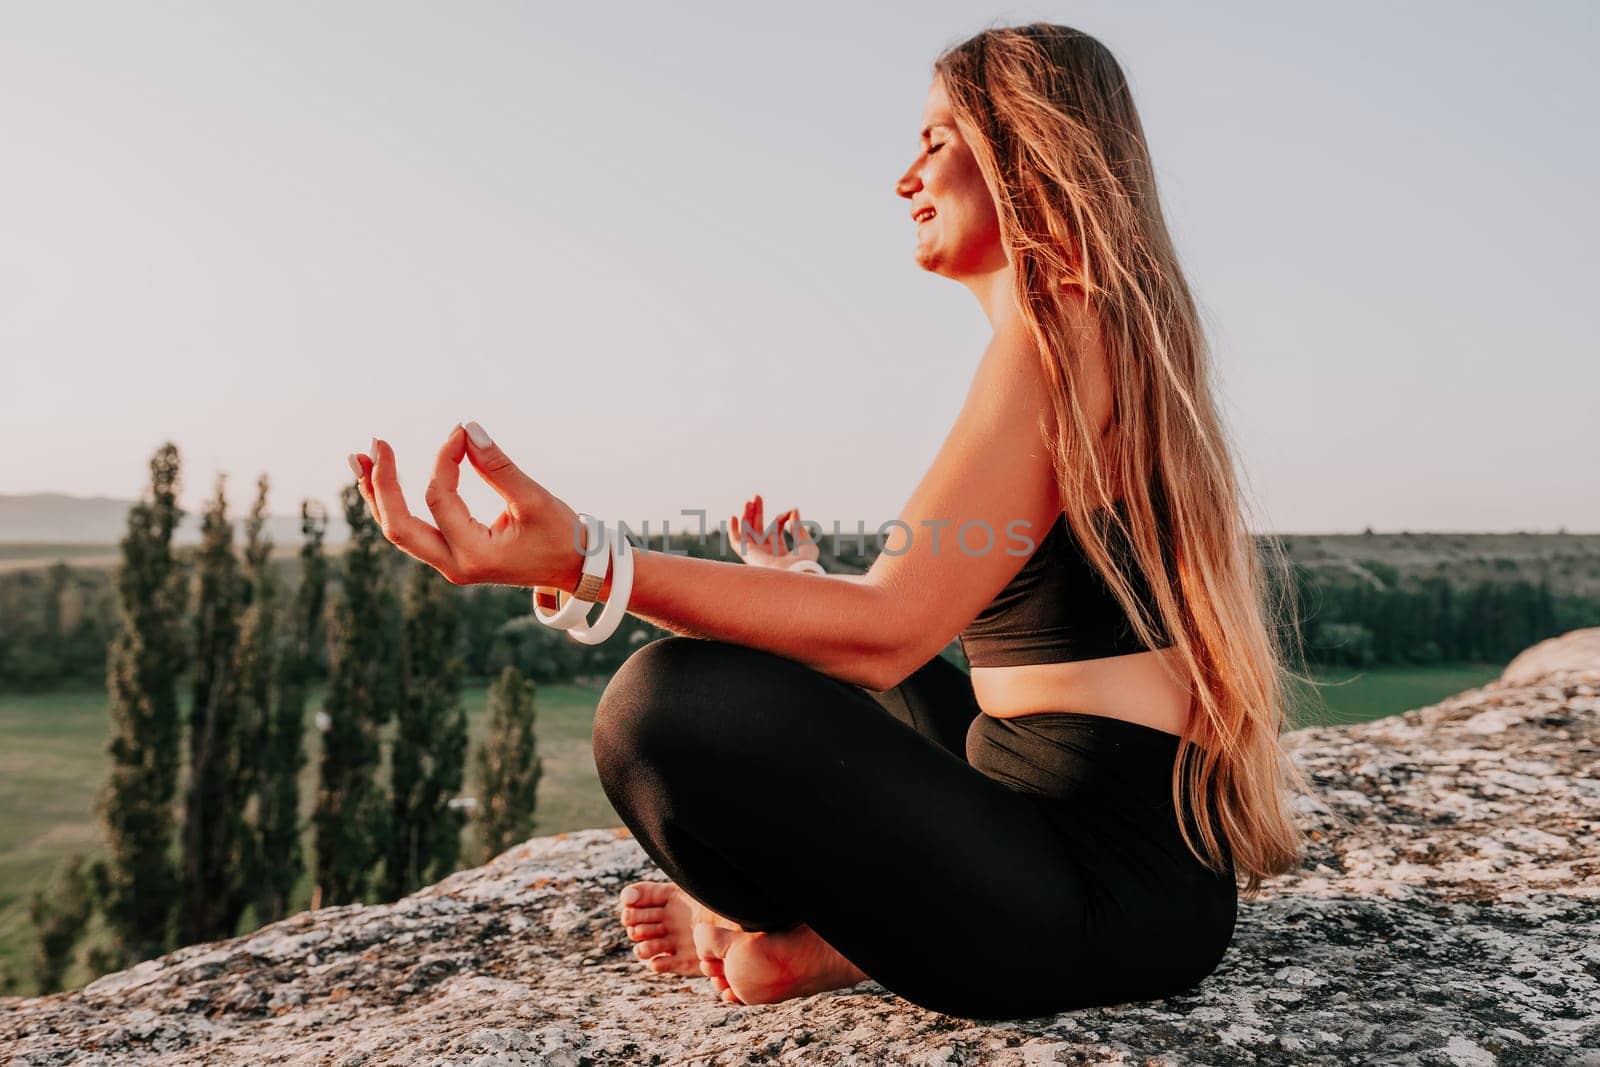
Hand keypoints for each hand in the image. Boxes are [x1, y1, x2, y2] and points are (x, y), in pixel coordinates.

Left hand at [349, 422, 588, 589]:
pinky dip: (394, 504)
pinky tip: (380, 481)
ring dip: (378, 494)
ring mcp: (450, 564)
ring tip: (360, 458)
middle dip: (382, 484)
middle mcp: (455, 565)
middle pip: (397, 526)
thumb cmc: (561, 535)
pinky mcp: (452, 557)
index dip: (444, 459)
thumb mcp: (533, 499)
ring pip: (398, 531)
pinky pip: (412, 531)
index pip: (440, 498)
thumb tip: (466, 428)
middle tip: (376, 444)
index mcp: (474, 554)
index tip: (459, 432)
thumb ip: (498, 466)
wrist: (575, 569)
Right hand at [728, 493, 818, 570]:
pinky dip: (733, 530)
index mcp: (779, 550)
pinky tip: (734, 516)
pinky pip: (736, 542)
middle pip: (757, 528)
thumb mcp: (805, 542)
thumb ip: (798, 526)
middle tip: (757, 496)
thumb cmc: (803, 563)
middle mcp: (765, 552)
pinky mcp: (747, 554)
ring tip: (749, 501)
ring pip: (746, 532)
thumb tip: (794, 510)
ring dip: (746, 516)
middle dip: (757, 512)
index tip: (789, 513)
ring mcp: (756, 553)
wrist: (794, 573)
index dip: (782, 518)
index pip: (776, 528)